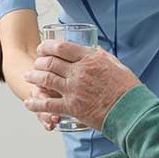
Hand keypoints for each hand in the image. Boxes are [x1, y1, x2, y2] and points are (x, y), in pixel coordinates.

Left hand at [23, 40, 139, 129]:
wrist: (131, 111)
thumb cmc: (127, 89)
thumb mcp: (116, 65)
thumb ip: (103, 56)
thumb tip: (95, 49)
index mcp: (90, 59)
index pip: (62, 47)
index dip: (48, 46)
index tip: (42, 48)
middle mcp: (79, 72)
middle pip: (50, 61)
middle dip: (39, 61)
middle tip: (35, 62)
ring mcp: (74, 89)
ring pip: (46, 79)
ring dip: (34, 77)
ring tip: (27, 77)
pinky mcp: (72, 107)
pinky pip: (48, 105)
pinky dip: (36, 104)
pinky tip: (29, 103)